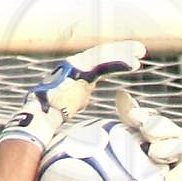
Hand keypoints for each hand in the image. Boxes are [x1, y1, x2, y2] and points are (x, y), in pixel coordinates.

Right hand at [3, 39, 145, 150]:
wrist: (40, 121)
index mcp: (79, 81)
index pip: (101, 67)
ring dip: (123, 52)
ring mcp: (74, 67)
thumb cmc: (55, 125)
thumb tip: (94, 129)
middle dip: (122, 52)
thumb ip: (85, 114)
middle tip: (140, 51)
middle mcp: (76, 71)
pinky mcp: (74, 68)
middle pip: (102, 57)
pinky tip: (132, 63)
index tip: (134, 65)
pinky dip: (117, 60)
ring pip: (102, 55)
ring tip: (140, 52)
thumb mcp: (77, 117)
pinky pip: (99, 61)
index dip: (117, 63)